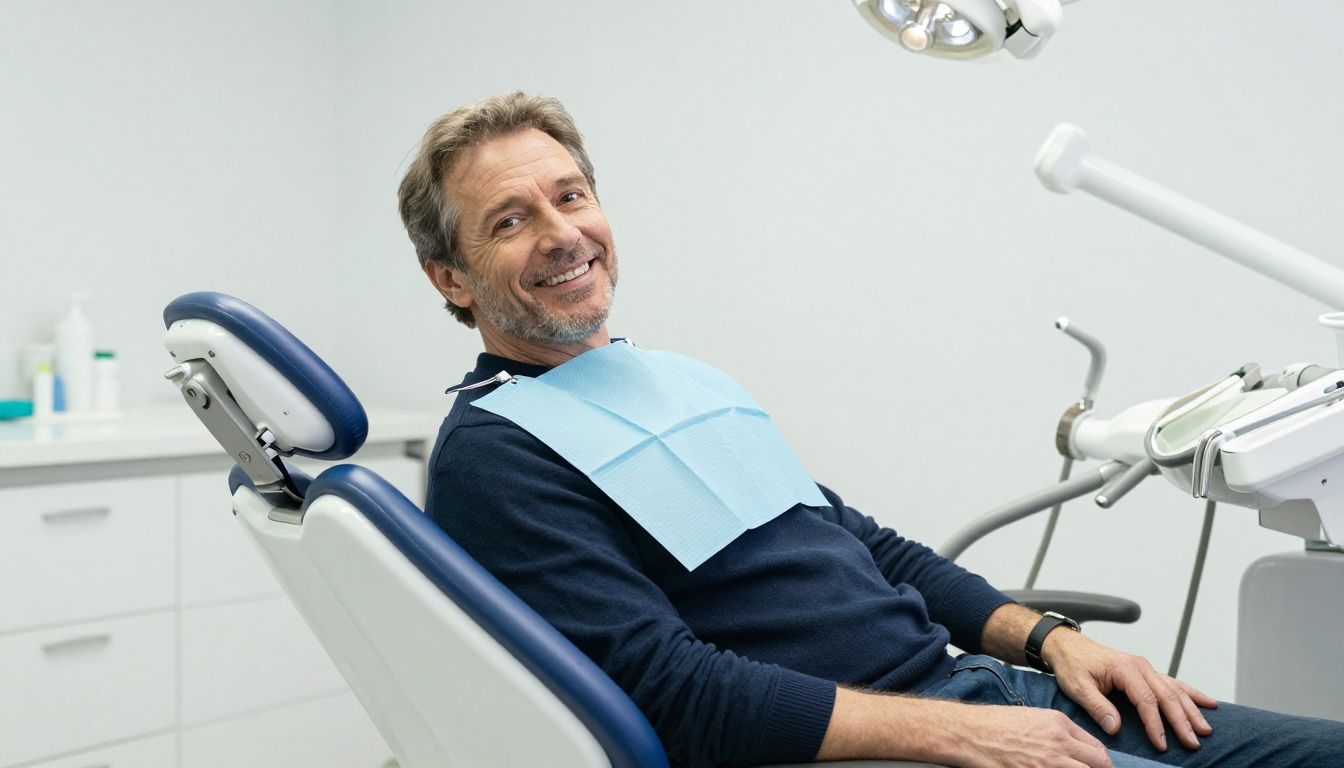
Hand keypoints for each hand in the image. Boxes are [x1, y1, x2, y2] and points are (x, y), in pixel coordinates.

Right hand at [955, 705, 1112, 767]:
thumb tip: (1075, 747)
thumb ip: (1058, 731)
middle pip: (1099, 763)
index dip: (1102, 761)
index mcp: (1060, 724)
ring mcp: (1049, 763)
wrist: (971, 732)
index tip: (1100, 767)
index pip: (1098, 748)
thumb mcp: (1033, 717)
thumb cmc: (997, 723)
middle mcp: (1060, 743)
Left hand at [1043, 631, 1217, 750]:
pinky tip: (1208, 703)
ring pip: (1175, 690)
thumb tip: (1115, 727)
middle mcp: (1140, 666)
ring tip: (1206, 730)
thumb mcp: (1078, 686)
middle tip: (1193, 742)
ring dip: (1192, 710)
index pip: (1146, 700)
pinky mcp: (1147, 672)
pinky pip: (1174, 683)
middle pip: (1167, 696)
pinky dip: (1192, 694)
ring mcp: (1146, 668)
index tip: (1161, 744)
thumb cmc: (1072, 664)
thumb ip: (1097, 706)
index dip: (1155, 723)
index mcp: (1125, 668)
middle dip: (1182, 720)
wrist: (1068, 646)